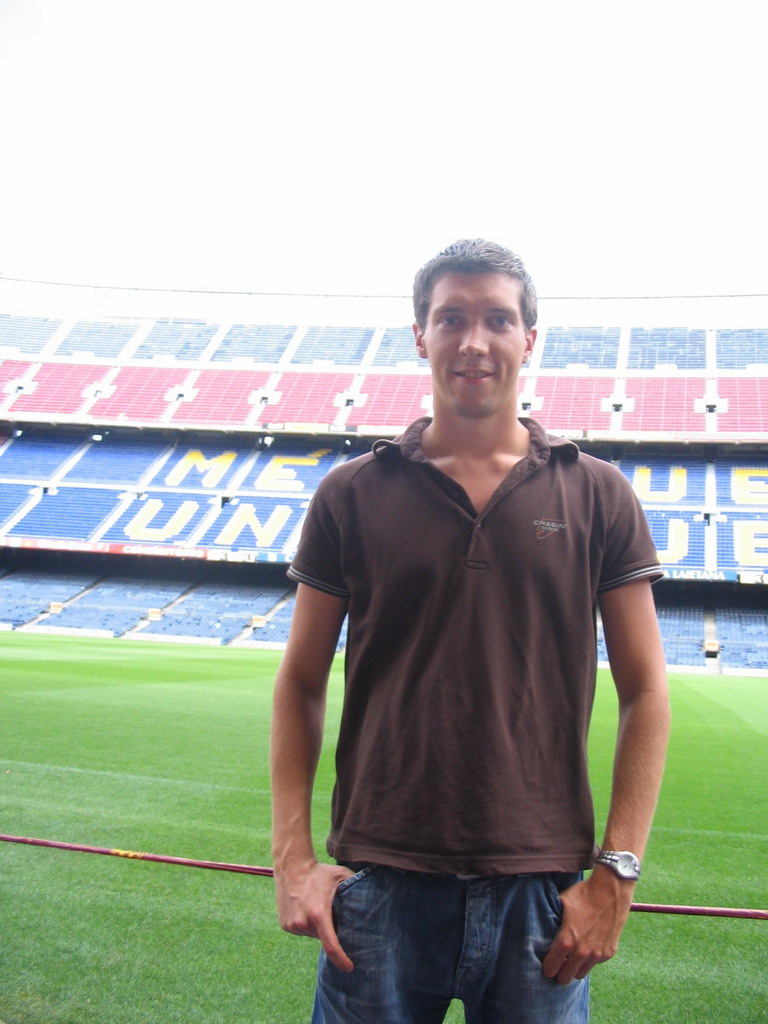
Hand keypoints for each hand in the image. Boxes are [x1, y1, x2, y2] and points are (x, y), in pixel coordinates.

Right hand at [274, 860, 355, 971]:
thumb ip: (356, 886)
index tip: (349, 968)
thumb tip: (374, 896)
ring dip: (317, 927)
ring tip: (316, 906)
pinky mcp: (285, 924)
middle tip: (331, 912)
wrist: (291, 866)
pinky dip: (306, 924)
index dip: (341, 960)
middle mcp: (303, 922)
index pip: (330, 946)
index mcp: (318, 914)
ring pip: (311, 934)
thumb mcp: (341, 875)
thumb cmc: (319, 872)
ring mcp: (292, 925)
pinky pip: (301, 930)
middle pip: (322, 937)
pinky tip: (305, 907)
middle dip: (329, 930)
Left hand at [541, 869, 634, 984]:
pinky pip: (594, 963)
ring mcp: (597, 954)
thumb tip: (544, 925)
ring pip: (580, 974)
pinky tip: (587, 946)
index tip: (546, 963)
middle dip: (559, 973)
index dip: (546, 967)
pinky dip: (589, 959)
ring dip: (574, 968)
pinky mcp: (609, 953)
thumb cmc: (584, 894)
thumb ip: (553, 919)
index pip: (551, 967)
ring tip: (571, 958)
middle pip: (565, 978)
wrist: (611, 890)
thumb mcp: (561, 903)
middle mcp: (582, 952)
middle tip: (557, 965)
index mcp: (567, 940)